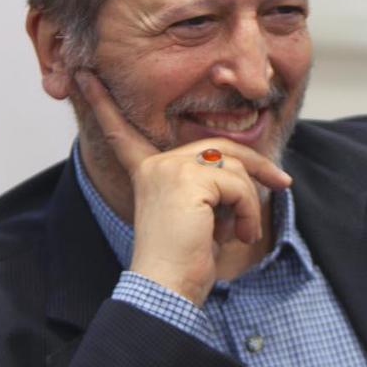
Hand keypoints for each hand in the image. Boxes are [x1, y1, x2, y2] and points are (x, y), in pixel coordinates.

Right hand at [75, 71, 290, 303]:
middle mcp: (156, 165)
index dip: (103, 103)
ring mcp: (171, 169)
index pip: (127, 133)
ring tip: (240, 234)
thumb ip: (211, 188)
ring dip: (250, 205)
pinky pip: (239, 185)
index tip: (84, 76)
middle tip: (283, 182)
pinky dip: (249, 212)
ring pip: (235, 169)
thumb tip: (251, 172)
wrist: (167, 289)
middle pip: (220, 148)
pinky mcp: (190, 179)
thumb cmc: (183, 263)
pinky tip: (237, 235)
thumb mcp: (199, 217)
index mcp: (148, 173)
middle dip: (256, 165)